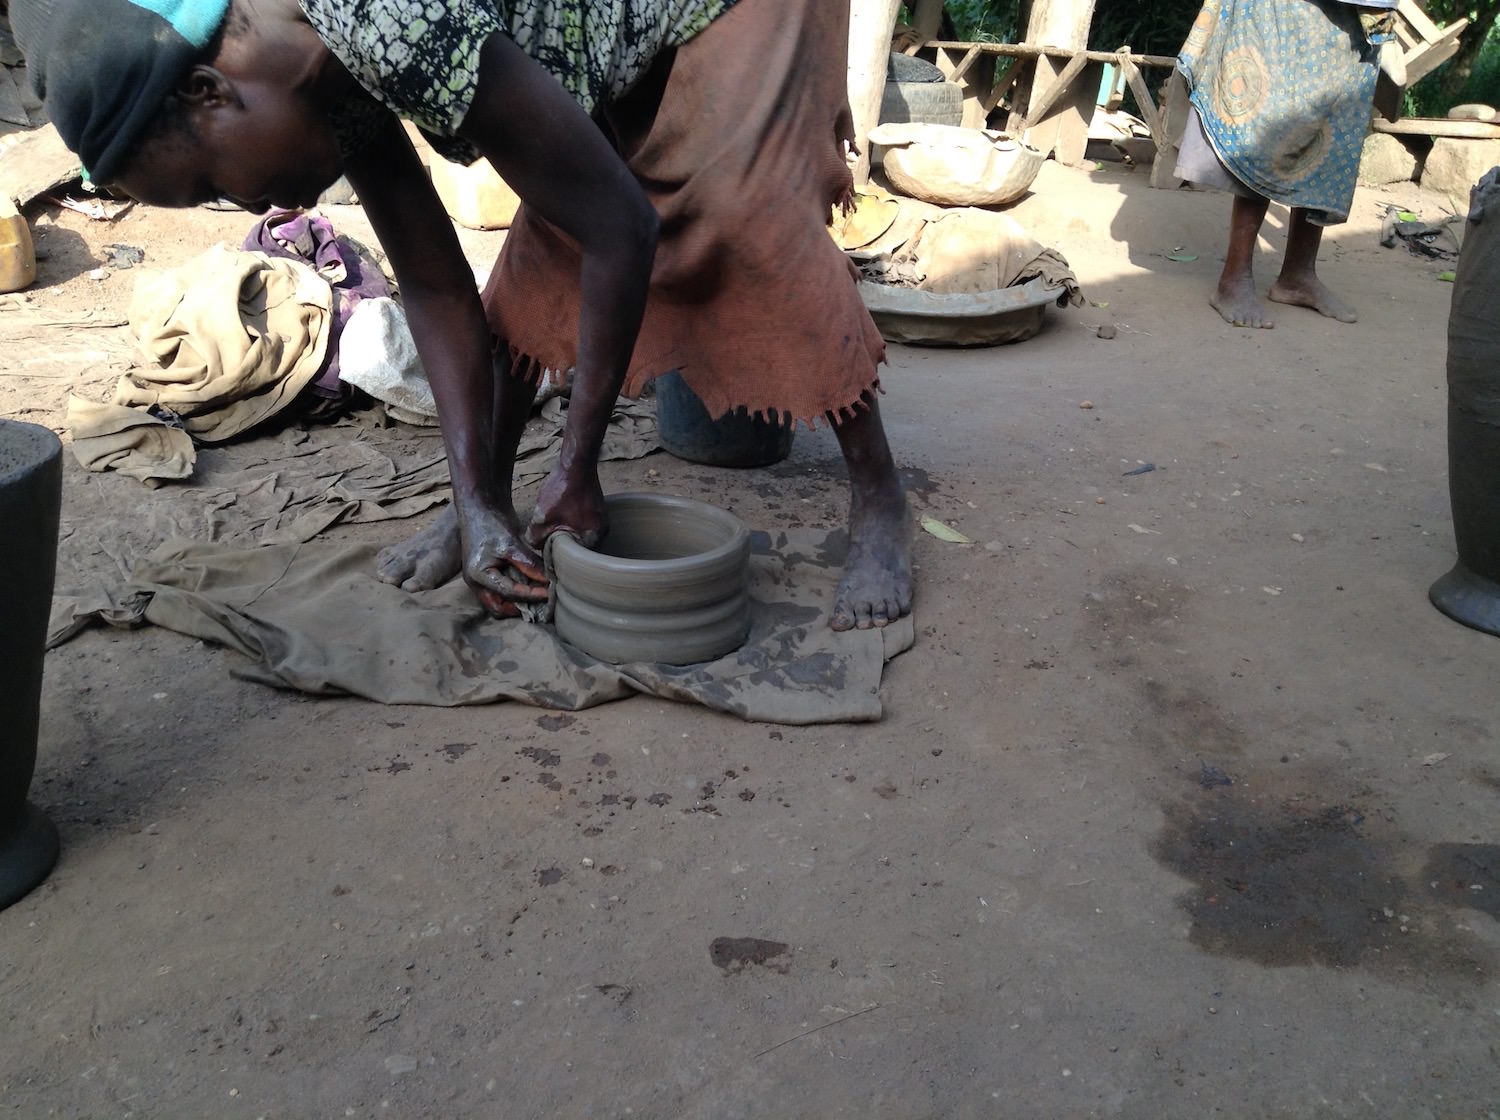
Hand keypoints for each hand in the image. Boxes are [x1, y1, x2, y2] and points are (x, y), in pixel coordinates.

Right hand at [458, 501, 549, 618]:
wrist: (480, 507)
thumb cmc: (490, 523)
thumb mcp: (511, 544)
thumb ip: (528, 564)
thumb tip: (548, 581)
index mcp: (477, 576)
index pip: (508, 593)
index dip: (531, 594)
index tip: (550, 592)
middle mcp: (476, 583)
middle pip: (498, 608)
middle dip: (520, 608)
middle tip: (542, 601)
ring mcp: (481, 581)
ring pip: (500, 603)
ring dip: (518, 603)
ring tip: (538, 596)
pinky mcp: (489, 576)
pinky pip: (502, 593)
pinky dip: (516, 593)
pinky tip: (532, 587)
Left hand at [527, 463, 606, 550]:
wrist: (577, 464)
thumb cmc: (563, 489)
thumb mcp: (542, 516)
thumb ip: (536, 537)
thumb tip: (536, 547)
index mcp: (593, 538)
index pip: (575, 560)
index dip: (559, 558)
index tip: (547, 552)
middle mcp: (602, 532)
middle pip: (579, 549)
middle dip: (563, 545)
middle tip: (548, 540)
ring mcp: (603, 521)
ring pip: (581, 536)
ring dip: (568, 534)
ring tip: (554, 526)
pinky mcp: (599, 511)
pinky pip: (585, 525)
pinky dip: (574, 524)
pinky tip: (563, 515)